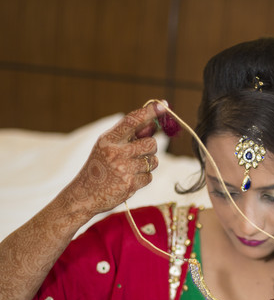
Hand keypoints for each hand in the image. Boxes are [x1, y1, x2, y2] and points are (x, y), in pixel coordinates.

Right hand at [66, 101, 166, 215]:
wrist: (85, 195)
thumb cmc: (98, 169)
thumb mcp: (106, 148)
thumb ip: (127, 137)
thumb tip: (152, 124)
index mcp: (108, 140)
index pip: (132, 121)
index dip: (149, 112)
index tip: (162, 104)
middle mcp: (115, 152)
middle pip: (151, 143)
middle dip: (151, 148)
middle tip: (140, 153)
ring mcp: (123, 169)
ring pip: (152, 161)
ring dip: (147, 164)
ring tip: (131, 168)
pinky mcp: (130, 184)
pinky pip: (149, 176)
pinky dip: (143, 178)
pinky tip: (130, 180)